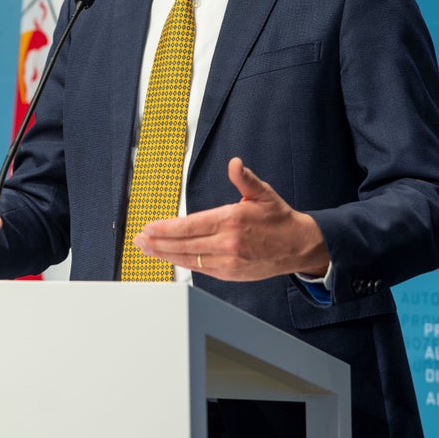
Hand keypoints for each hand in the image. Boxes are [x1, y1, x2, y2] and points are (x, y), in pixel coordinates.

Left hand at [133, 158, 329, 280]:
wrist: (299, 246)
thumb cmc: (279, 218)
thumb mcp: (263, 193)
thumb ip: (244, 179)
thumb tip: (235, 164)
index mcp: (231, 220)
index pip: (190, 225)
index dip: (166, 228)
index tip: (149, 227)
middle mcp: (227, 243)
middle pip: (184, 244)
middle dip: (158, 243)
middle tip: (139, 239)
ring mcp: (228, 261)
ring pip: (189, 259)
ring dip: (164, 255)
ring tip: (146, 249)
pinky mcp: (230, 273)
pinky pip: (200, 269)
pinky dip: (182, 263)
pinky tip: (168, 258)